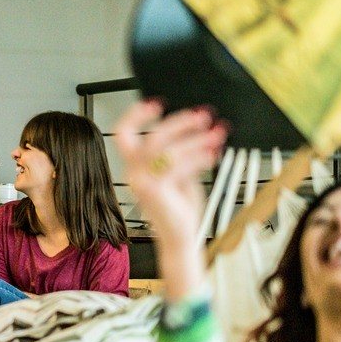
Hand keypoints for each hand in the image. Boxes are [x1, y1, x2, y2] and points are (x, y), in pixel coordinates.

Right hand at [114, 100, 226, 246]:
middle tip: (204, 116)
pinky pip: (178, 165)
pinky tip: (213, 154)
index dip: (136, 115)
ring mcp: (143, 183)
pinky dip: (198, 157)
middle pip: (150, 136)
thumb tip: (196, 127)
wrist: (181, 238)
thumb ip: (180, 153)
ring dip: (196, 139)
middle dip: (180, 122)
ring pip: (167, 150)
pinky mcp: (156, 192)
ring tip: (217, 135)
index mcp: (135, 167)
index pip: (123, 135)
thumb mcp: (180, 174)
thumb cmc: (180, 208)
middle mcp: (134, 174)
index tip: (157, 103)